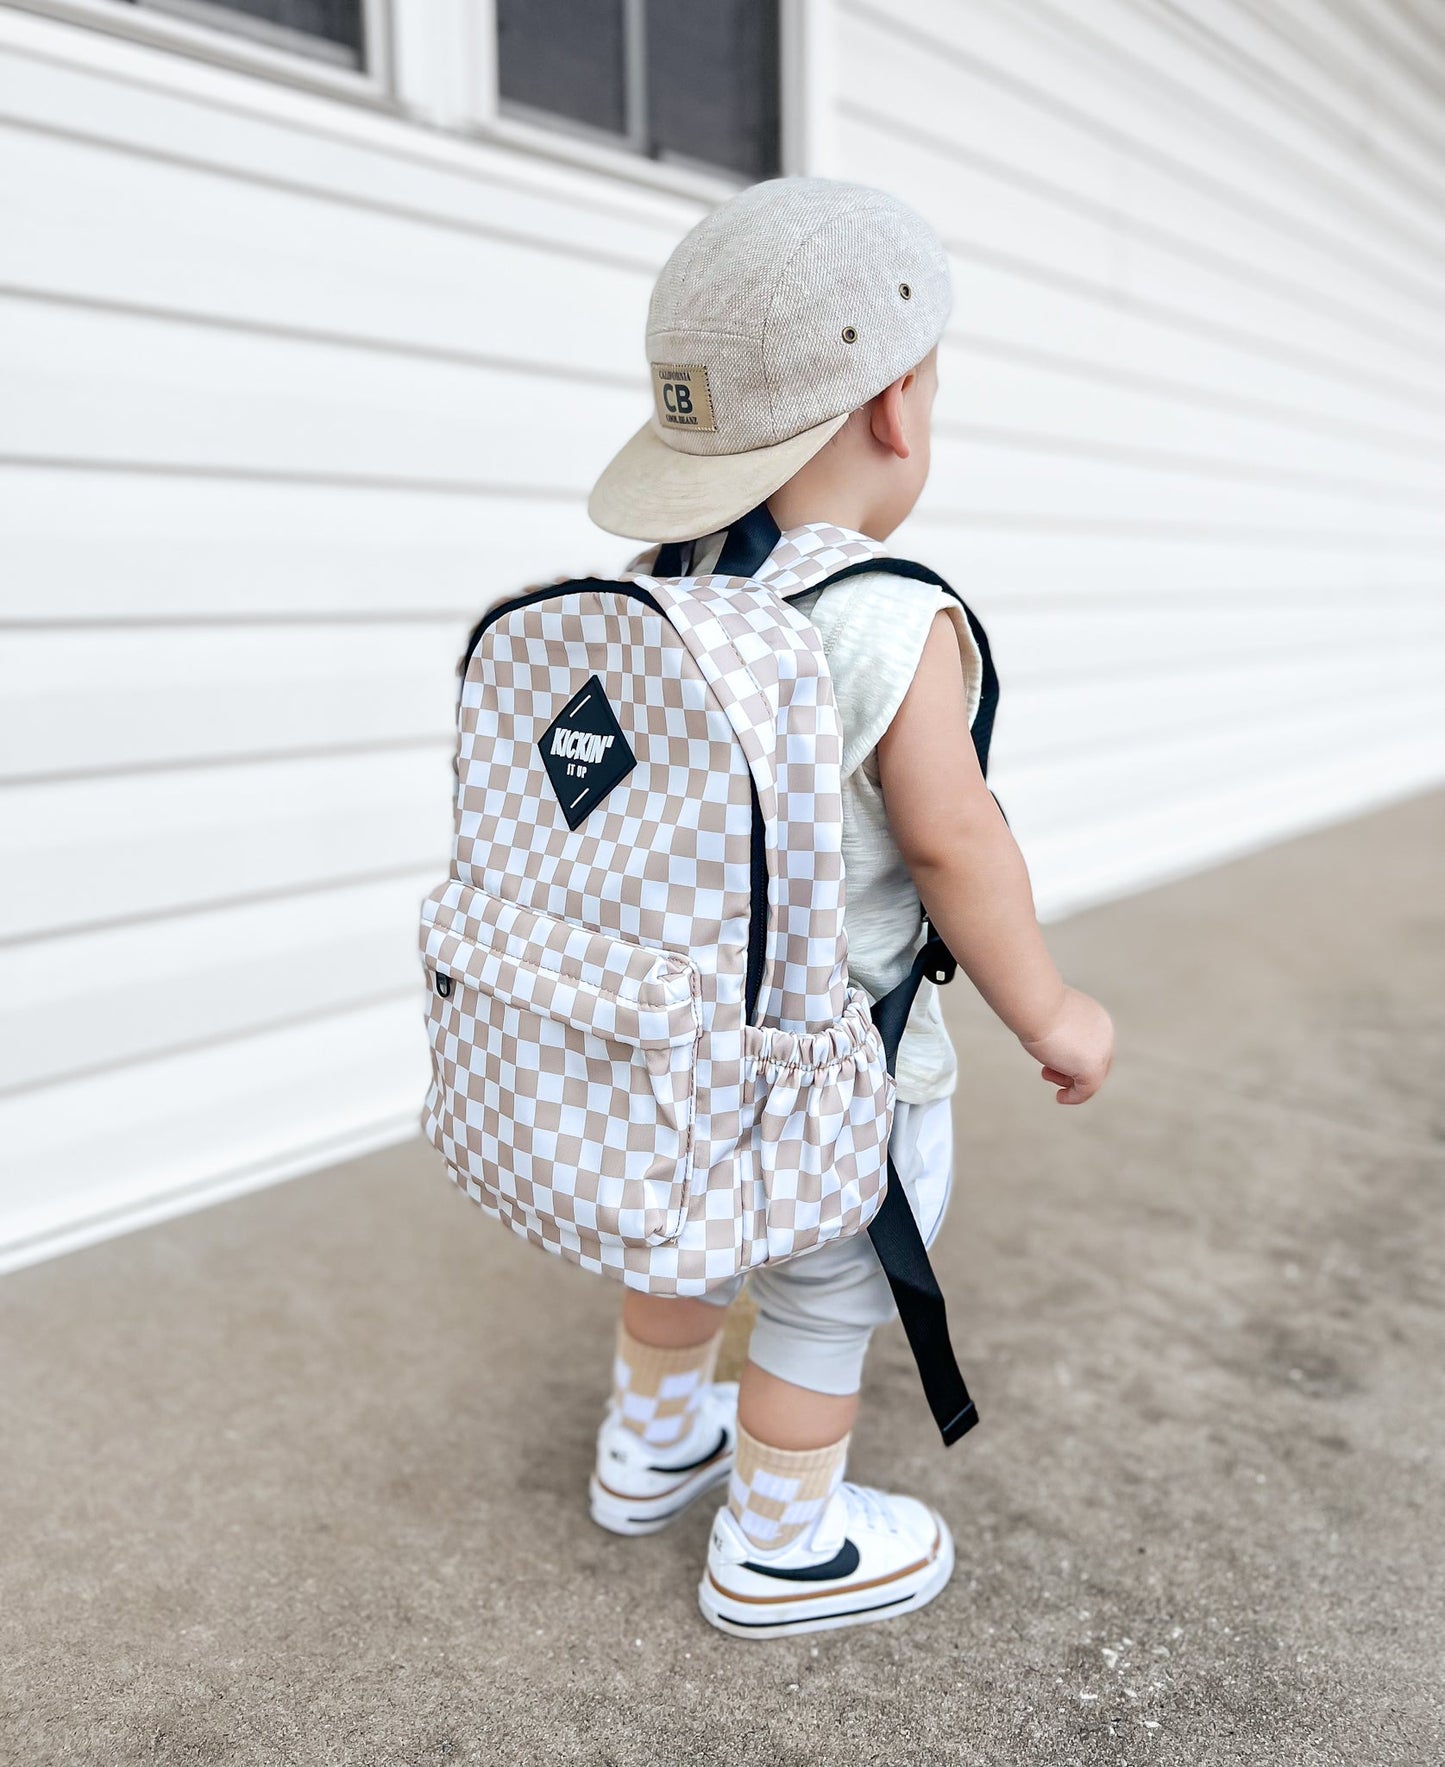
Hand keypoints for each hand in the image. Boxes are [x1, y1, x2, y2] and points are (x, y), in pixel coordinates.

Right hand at [1019, 987, 1113, 1105]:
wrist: (1036, 1003)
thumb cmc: (1034, 1004)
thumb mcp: (1047, 1016)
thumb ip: (1054, 1028)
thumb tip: (1049, 1042)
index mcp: (1096, 1018)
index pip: (1092, 1045)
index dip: (1072, 1057)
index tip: (1050, 1060)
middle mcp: (1104, 1034)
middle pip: (1095, 1062)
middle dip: (1071, 1071)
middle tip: (1046, 1072)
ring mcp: (1101, 1051)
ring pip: (1091, 1077)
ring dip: (1067, 1081)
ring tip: (1046, 1075)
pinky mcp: (1092, 1067)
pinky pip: (1086, 1089)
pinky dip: (1074, 1096)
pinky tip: (1060, 1098)